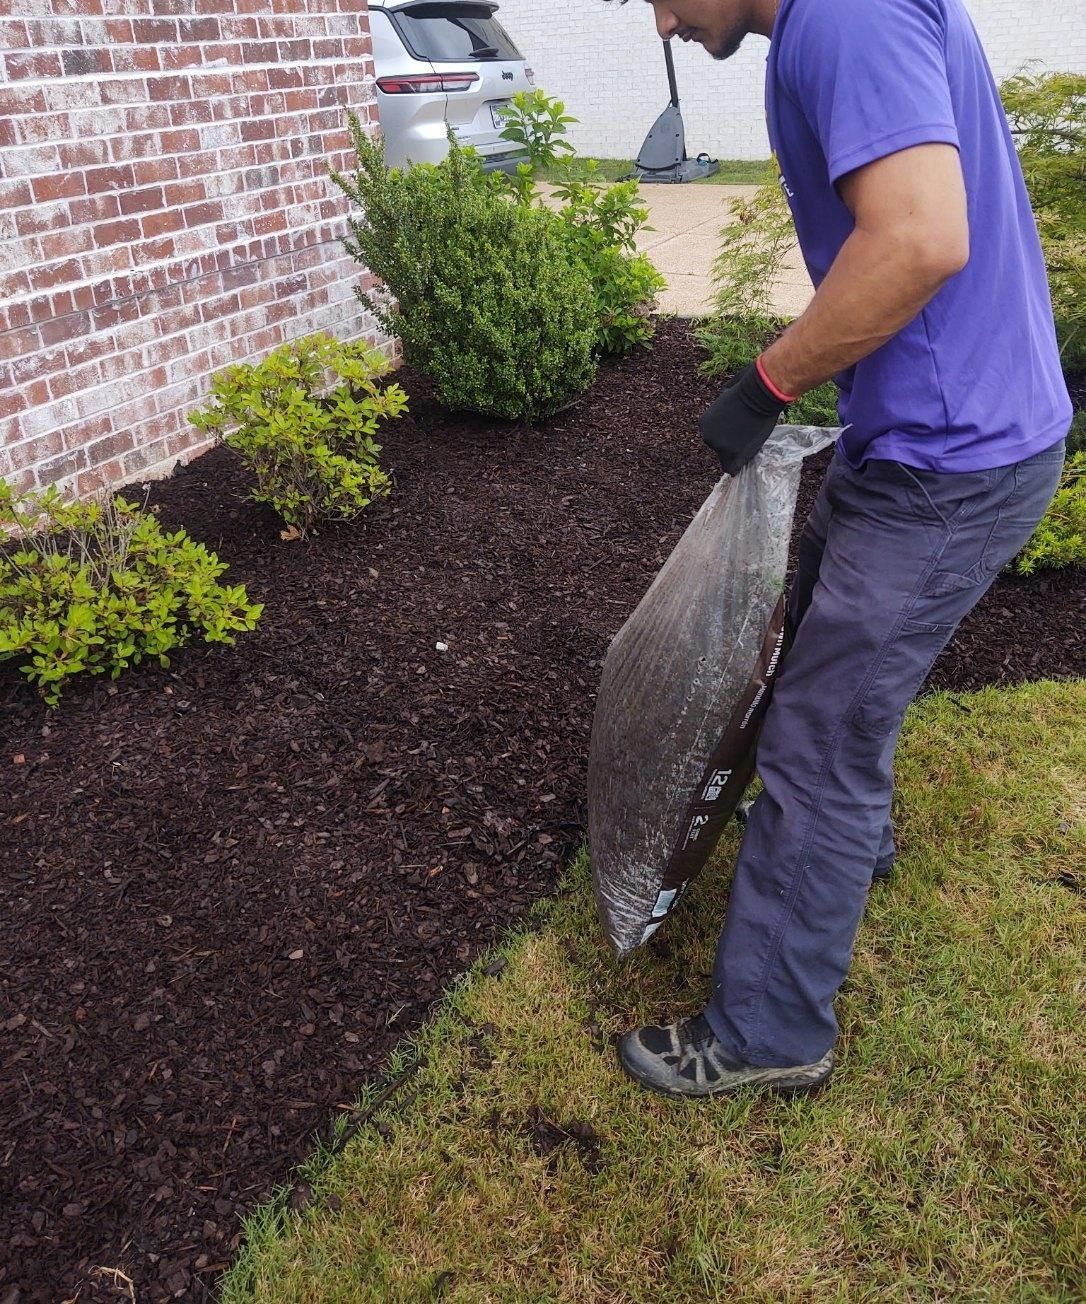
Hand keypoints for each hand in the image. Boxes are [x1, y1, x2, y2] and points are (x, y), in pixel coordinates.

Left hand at [699, 359, 791, 475]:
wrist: (758, 394)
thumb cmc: (745, 389)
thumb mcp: (725, 397)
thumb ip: (722, 412)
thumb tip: (728, 416)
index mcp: (704, 424)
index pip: (714, 438)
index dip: (727, 436)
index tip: (738, 432)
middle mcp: (708, 438)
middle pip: (719, 449)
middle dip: (731, 444)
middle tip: (746, 436)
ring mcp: (720, 448)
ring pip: (728, 458)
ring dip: (738, 452)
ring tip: (751, 439)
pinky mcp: (734, 455)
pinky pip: (733, 468)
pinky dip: (739, 465)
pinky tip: (747, 458)